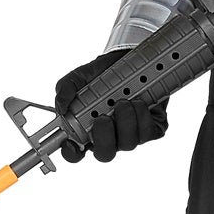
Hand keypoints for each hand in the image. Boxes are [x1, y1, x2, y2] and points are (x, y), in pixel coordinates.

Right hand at [55, 48, 167, 162]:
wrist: (131, 59)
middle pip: (105, 154)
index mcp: (86, 129)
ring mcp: (130, 134)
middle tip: (103, 118)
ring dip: (125, 123)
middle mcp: (109, 136)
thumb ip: (66, 90)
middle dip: (104, 138)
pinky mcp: (152, 128)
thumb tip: (61, 107)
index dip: (72, 153)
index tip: (71, 143)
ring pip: (128, 144)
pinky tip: (139, 103)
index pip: (76, 153)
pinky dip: (143, 118)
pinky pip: (148, 133)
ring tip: (124, 102)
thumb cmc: (102, 74)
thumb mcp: (79, 76)